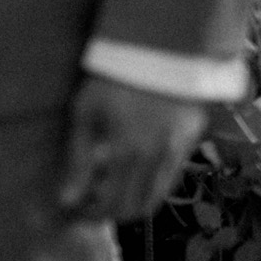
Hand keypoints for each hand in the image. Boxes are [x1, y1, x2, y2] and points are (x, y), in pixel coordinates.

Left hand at [56, 76, 208, 222]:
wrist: (161, 45)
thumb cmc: (115, 77)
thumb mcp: (87, 112)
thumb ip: (78, 159)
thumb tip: (68, 200)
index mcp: (129, 152)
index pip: (111, 204)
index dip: (92, 215)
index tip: (75, 212)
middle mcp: (158, 157)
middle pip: (137, 206)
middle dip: (113, 213)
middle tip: (92, 205)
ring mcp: (179, 148)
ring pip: (159, 195)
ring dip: (134, 202)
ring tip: (112, 190)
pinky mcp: (192, 137)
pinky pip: (172, 174)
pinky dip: (153, 184)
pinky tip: (135, 170)